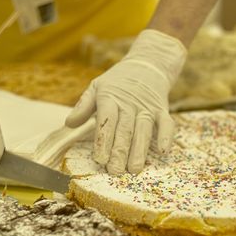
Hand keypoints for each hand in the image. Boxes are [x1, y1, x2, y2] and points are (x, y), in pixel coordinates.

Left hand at [66, 29, 186, 173]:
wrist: (148, 64)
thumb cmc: (118, 82)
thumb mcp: (97, 87)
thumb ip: (84, 106)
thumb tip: (69, 123)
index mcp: (110, 98)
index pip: (107, 121)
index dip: (103, 140)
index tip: (100, 159)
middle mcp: (129, 103)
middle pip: (124, 130)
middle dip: (120, 151)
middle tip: (115, 171)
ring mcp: (147, 107)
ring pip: (143, 130)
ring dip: (139, 150)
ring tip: (134, 169)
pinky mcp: (162, 110)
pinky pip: (166, 124)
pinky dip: (166, 137)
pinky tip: (163, 152)